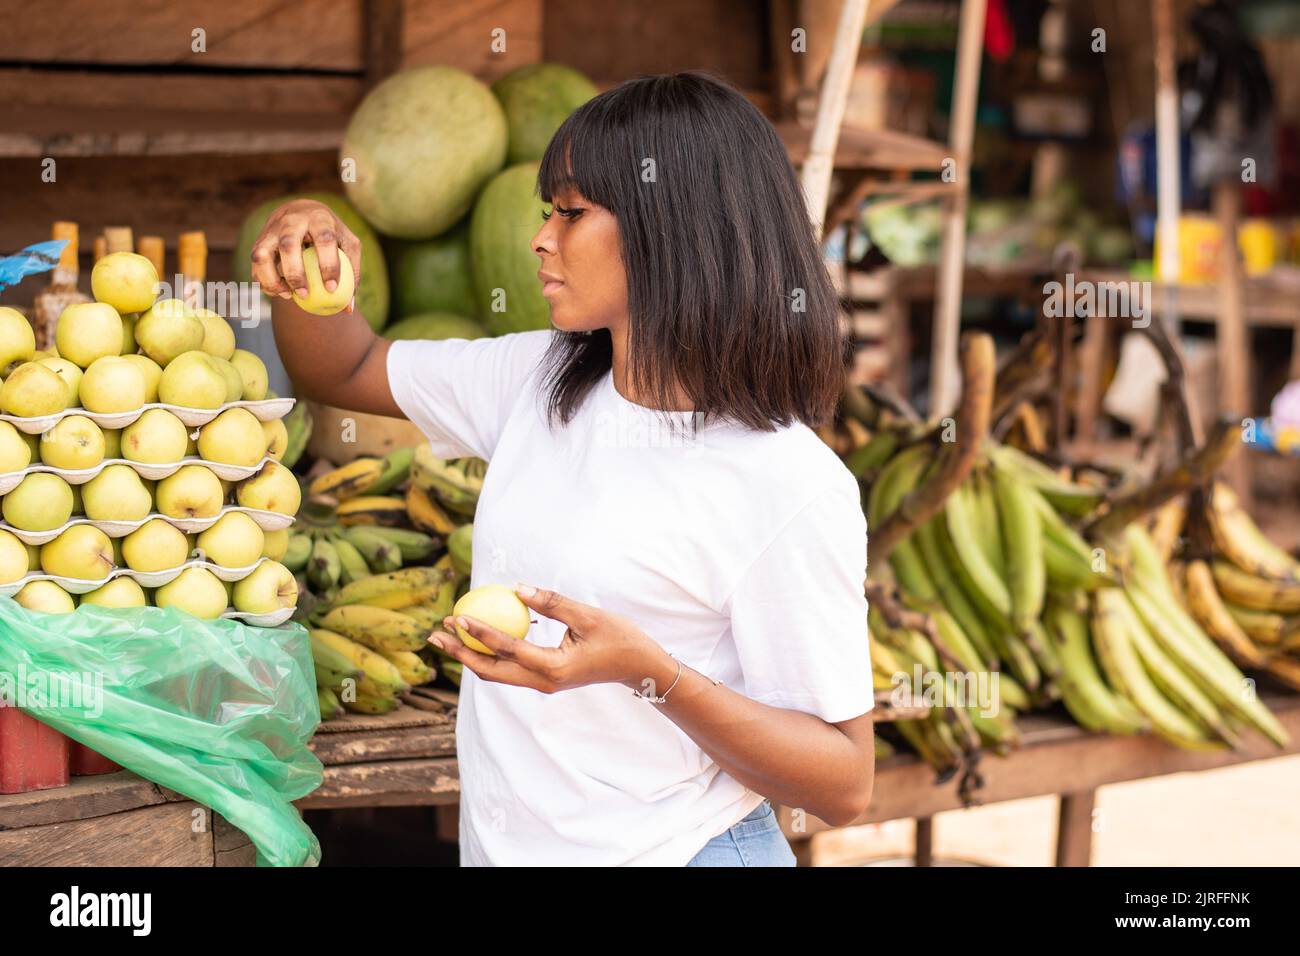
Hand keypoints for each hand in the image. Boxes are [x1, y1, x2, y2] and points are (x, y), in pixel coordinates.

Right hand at [249, 199, 361, 310]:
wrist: (301, 211)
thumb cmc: (332, 234)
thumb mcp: (348, 245)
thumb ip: (352, 272)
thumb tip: (348, 308)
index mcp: (319, 218)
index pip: (324, 239)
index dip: (328, 264)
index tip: (331, 288)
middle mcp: (292, 220)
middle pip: (288, 244)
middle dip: (295, 273)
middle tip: (304, 295)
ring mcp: (272, 229)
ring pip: (262, 254)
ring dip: (271, 278)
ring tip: (287, 295)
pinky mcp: (259, 240)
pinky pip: (256, 264)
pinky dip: (263, 281)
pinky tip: (279, 292)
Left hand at [433, 585, 667, 693]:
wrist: (637, 667)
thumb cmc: (618, 637)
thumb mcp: (587, 615)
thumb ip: (552, 602)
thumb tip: (516, 588)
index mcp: (553, 668)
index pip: (507, 649)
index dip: (479, 632)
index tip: (457, 616)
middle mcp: (543, 682)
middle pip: (490, 671)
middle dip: (459, 653)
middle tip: (435, 633)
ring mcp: (543, 684)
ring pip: (496, 674)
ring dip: (469, 656)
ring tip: (445, 636)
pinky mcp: (545, 679)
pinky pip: (508, 669)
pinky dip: (488, 655)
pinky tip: (475, 638)